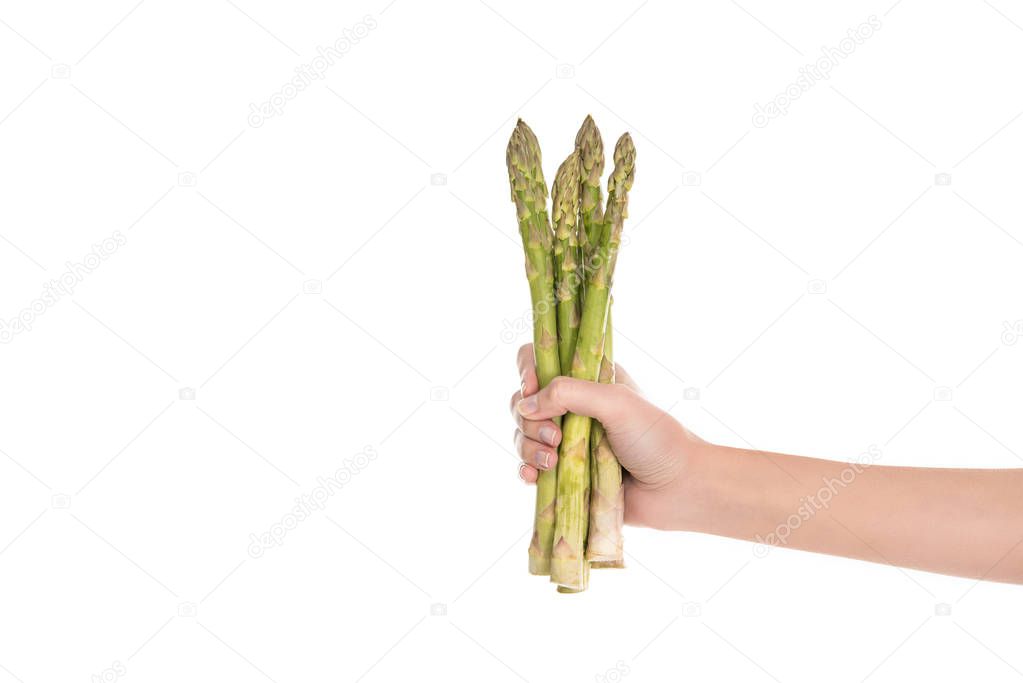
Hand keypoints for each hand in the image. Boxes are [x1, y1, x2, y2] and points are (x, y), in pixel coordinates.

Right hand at [509, 344, 705, 527]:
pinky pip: (530, 468)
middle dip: (530, 419)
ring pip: (524, 435)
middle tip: (556, 437)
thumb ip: (569, 393)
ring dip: (529, 447)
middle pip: (523, 401)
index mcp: (588, 380)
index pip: (542, 360)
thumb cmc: (656, 439)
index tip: (532, 389)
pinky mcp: (566, 474)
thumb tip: (525, 405)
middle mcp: (574, 407)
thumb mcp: (615, 402)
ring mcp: (568, 442)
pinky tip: (534, 477)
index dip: (529, 371)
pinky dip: (526, 470)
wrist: (678, 489)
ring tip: (553, 462)